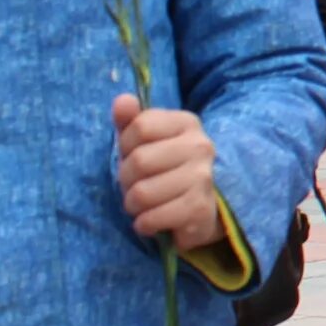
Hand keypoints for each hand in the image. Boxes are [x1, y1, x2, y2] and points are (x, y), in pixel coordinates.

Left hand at [114, 96, 222, 249]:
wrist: (200, 209)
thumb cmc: (164, 170)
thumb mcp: (144, 142)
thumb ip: (130, 120)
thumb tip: (122, 101)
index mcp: (187, 123)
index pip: (140, 126)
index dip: (126, 145)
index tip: (133, 154)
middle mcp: (201, 146)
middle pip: (139, 160)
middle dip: (126, 179)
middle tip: (136, 185)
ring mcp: (203, 178)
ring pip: (142, 193)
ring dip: (133, 204)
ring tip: (143, 205)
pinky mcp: (200, 209)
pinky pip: (152, 218)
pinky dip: (144, 224)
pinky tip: (152, 221)